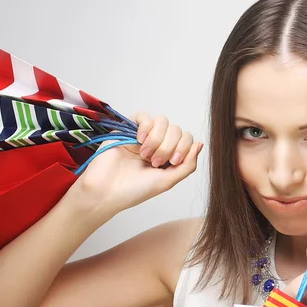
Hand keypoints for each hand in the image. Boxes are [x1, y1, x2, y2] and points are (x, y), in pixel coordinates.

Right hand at [75, 112, 202, 213]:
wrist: (106, 190)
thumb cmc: (134, 190)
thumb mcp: (167, 181)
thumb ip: (187, 165)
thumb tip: (200, 144)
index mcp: (169, 157)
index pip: (187, 140)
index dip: (184, 147)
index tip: (172, 162)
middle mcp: (158, 145)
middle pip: (177, 130)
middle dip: (169, 146)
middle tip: (155, 162)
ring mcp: (143, 136)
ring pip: (163, 121)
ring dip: (157, 138)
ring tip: (145, 154)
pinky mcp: (128, 129)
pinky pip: (144, 116)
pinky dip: (146, 126)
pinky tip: (140, 140)